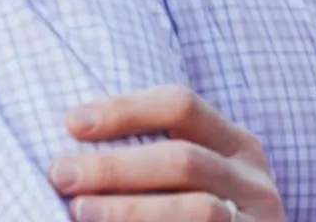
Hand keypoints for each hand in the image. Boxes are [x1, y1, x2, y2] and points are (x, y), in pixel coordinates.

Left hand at [46, 84, 286, 221]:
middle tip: (62, 173)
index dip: (126, 109)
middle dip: (116, 166)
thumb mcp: (198, 183)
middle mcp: (253, 181)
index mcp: (237, 145)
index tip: (72, 122)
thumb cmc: (198, 221)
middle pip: (182, 159)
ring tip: (77, 212)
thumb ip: (158, 160)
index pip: (181, 105)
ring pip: (195, 210)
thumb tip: (74, 133)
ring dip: (129, 210)